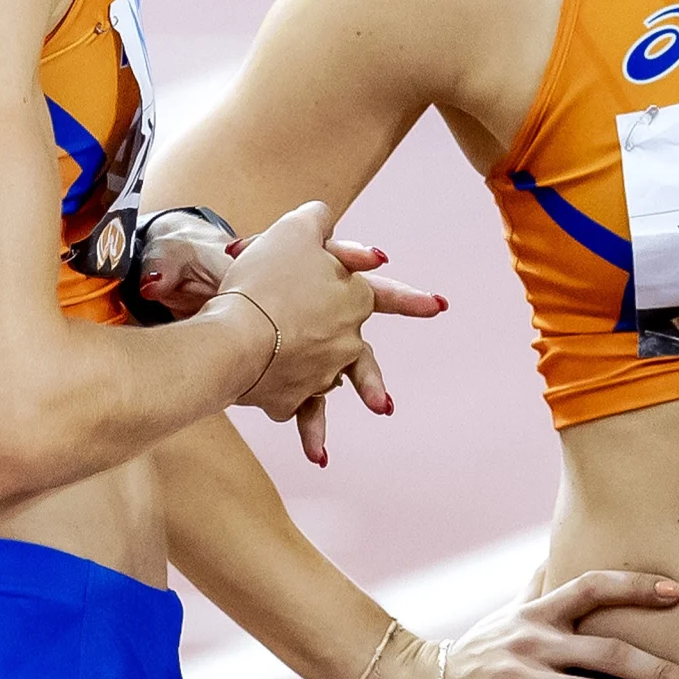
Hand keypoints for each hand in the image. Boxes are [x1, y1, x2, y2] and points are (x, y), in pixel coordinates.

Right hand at [214, 203, 446, 447]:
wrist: (237, 331)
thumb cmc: (265, 275)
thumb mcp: (292, 231)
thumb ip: (314, 222)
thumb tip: (323, 220)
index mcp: (351, 297)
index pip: (386, 293)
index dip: (412, 299)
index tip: (440, 307)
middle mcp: (346, 338)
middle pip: (363, 356)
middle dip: (376, 376)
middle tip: (392, 395)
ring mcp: (323, 370)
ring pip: (336, 386)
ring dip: (353, 402)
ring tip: (380, 412)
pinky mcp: (294, 395)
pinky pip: (305, 415)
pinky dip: (312, 435)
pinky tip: (320, 458)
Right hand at [419, 570, 678, 678]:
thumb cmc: (477, 650)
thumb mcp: (508, 613)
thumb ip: (536, 586)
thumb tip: (553, 552)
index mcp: (539, 613)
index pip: (592, 587)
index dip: (635, 587)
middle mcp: (533, 640)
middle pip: (608, 651)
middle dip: (659, 671)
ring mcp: (520, 678)